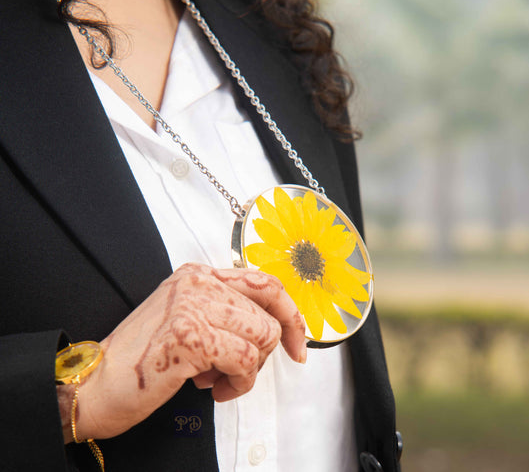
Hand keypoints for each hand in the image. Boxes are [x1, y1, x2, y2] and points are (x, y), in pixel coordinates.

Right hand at [73, 263, 305, 440]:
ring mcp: (193, 306)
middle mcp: (197, 283)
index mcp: (198, 275)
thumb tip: (271, 326)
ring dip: (249, 371)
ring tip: (221, 380)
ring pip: (262, 336)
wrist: (97, 383)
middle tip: (240, 371)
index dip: (290, 313)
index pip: (264, 282)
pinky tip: (214, 388)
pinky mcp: (190, 336)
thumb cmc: (143, 357)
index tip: (297, 341)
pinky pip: (244, 361)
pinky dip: (238, 383)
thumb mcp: (187, 318)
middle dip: (263, 353)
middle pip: (268, 313)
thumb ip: (224, 312)